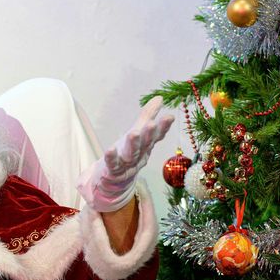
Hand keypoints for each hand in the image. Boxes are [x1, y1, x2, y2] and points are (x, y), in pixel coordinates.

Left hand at [79, 96, 172, 211]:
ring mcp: (127, 165)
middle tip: (152, 124)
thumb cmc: (128, 154)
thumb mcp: (138, 133)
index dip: (163, 127)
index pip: (156, 135)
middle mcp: (139, 155)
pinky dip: (111, 158)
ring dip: (133, 145)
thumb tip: (160, 98)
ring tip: (133, 134)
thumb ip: (148, 116)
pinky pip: (112, 165)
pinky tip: (110, 149)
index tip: (170, 117)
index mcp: (146, 146)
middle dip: (149, 135)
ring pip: (131, 155)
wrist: (115, 181)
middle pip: (145, 145)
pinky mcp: (113, 171)